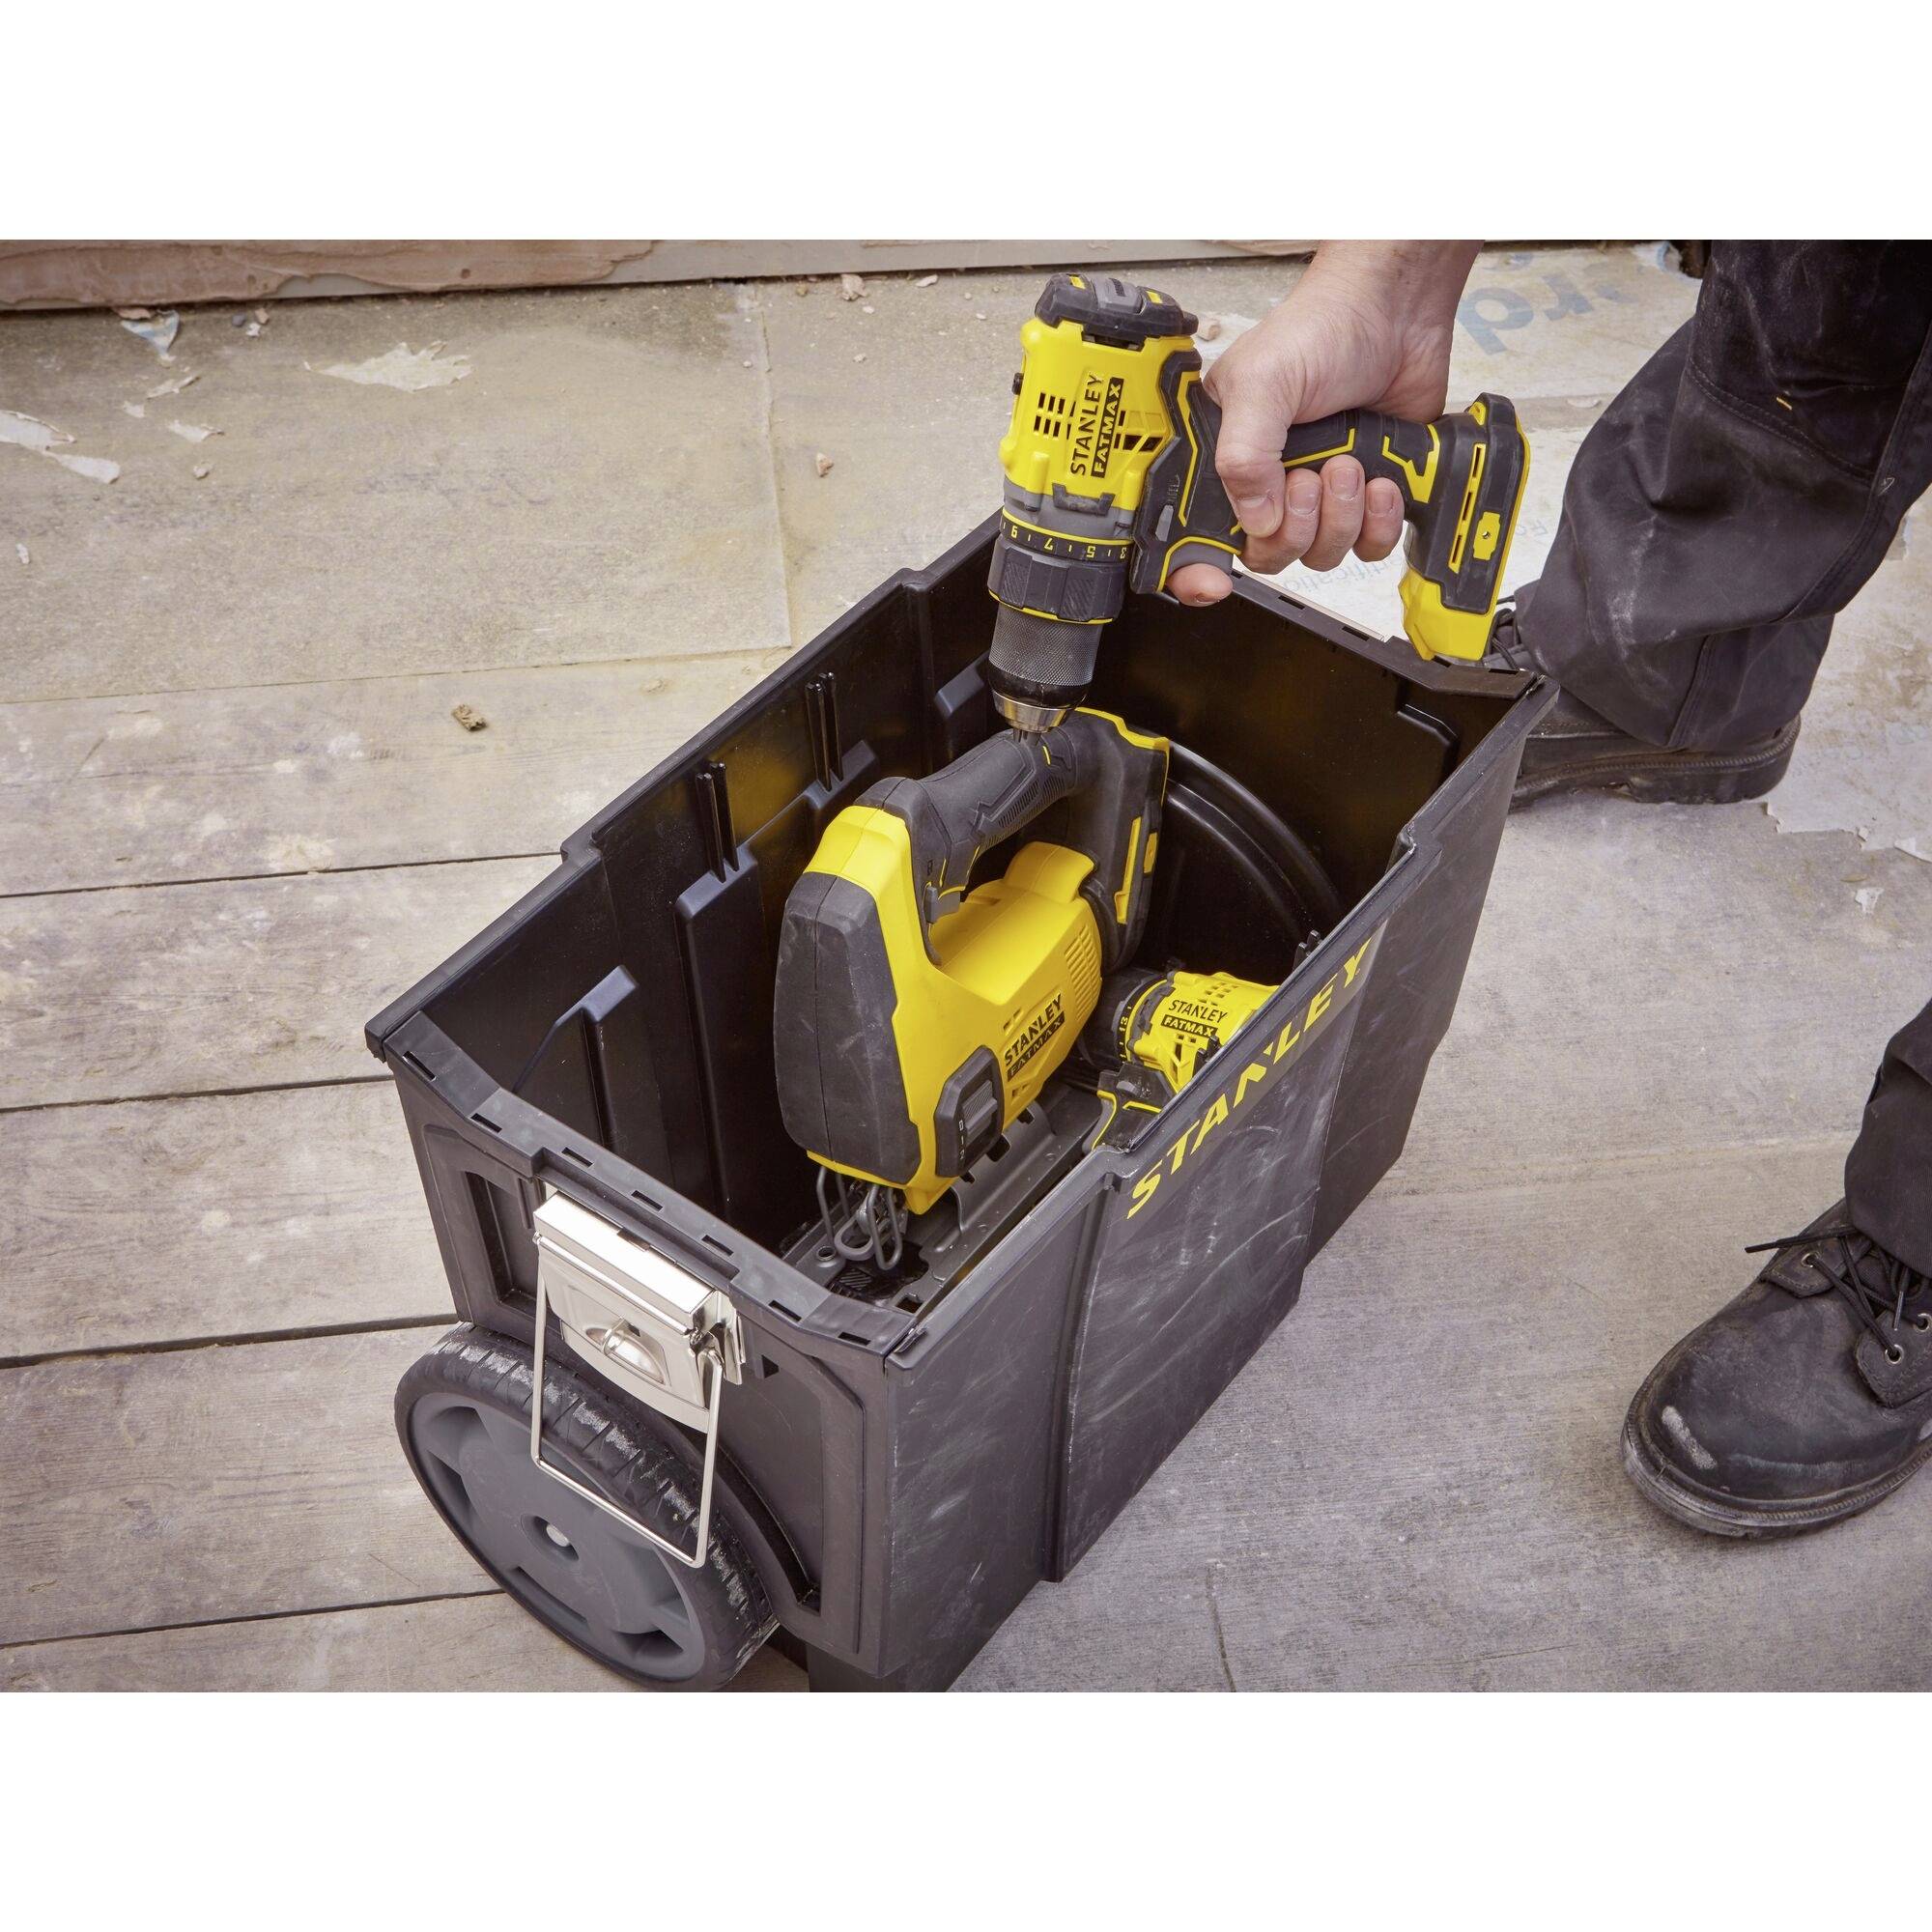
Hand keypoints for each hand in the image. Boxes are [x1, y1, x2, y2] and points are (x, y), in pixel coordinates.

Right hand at [1169, 240, 1479, 606]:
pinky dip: (1379, 521)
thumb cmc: (1321, 329)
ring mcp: (1317, 491)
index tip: (1211, 582)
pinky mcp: (1365, 495)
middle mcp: (1267, 481)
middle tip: (1309, 476)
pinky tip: (1382, 479)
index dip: (1195, 566)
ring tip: (1350, 463)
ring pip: (1320, 553)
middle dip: (1296, 525)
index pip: (1194, 532)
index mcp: (1224, 456)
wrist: (1396, 313)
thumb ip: (1245, 455)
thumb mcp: (1262, 384)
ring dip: (1341, 517)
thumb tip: (1258, 520)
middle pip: (1268, 554)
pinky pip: (1368, 546)